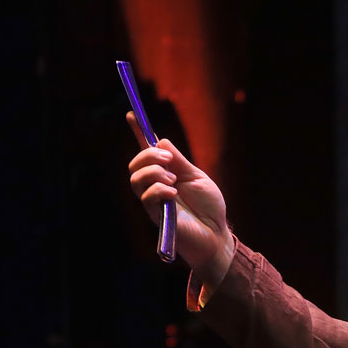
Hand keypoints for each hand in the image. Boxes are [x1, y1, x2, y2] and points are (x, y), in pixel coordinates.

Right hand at [126, 112, 234, 288]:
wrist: (216, 233)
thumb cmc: (209, 207)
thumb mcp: (197, 177)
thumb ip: (179, 161)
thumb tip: (161, 141)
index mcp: (167, 173)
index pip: (147, 151)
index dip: (139, 133)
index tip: (131, 114)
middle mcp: (156, 186)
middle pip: (136, 164)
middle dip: (149, 156)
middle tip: (168, 161)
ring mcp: (154, 201)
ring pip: (136, 179)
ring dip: (154, 173)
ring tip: (173, 181)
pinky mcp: (156, 215)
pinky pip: (146, 197)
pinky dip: (159, 190)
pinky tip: (173, 195)